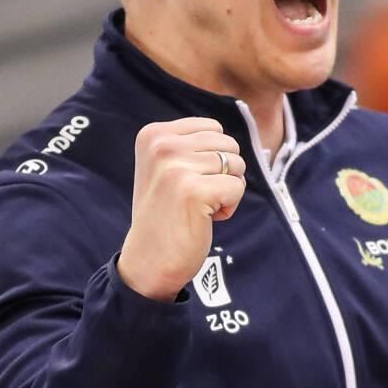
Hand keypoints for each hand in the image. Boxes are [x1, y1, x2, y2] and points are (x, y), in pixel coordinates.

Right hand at [117, 117, 246, 301]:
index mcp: (153, 134)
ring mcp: (176, 168)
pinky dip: (229, 206)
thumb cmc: (165, 212)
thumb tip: (228, 138)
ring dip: (227, 190)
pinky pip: (238, 187)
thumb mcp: (165, 166)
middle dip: (223, 173)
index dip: (212, 156)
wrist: (149, 259)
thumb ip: (189, 144)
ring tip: (198, 206)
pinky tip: (205, 218)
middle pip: (228, 145)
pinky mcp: (194, 191)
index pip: (213, 128)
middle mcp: (162, 146)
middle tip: (196, 196)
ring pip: (236, 165)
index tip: (187, 179)